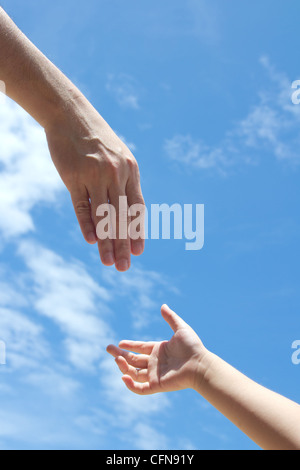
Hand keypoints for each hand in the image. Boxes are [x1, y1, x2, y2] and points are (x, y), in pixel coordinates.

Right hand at [45, 94, 144, 271]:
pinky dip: (87, 224)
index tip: (139, 252)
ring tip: (109, 263)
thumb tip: (128, 207)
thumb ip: (124, 180)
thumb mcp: (118, 156)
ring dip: (106, 242)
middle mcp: (116, 175)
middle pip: (122, 217)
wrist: (71, 115)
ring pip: (104, 216)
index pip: (137, 208)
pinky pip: (82, 206)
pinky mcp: (74, 177)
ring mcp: (95, 175)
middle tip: (125, 267)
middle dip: (124, 245)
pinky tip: (91, 242)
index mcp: (131, 171)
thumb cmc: (96, 139)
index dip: (138, 231)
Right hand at [106, 304, 209, 394]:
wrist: (200, 364)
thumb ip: (171, 318)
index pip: (140, 348)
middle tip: (108, 348)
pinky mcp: (157, 385)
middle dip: (120, 355)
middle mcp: (155, 362)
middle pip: (133, 360)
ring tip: (116, 358)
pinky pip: (140, 388)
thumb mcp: (181, 328)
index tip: (119, 342)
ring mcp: (155, 374)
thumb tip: (163, 306)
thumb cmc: (192, 346)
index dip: (130, 345)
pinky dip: (130, 385)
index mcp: (159, 350)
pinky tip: (123, 377)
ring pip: (134, 372)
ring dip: (123, 366)